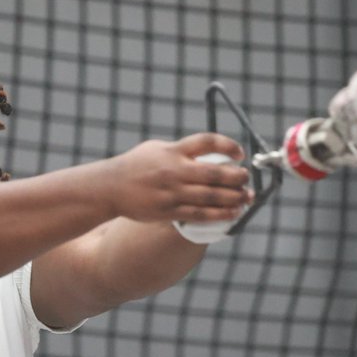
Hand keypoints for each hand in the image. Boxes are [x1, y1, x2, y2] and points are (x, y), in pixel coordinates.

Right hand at [106, 133, 251, 223]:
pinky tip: (233, 213)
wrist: (110, 187)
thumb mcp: (157, 149)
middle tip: (246, 178)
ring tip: (246, 198)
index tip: (240, 153)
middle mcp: (174, 170)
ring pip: (210, 196)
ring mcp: (172, 192)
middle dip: (236, 177)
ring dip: (233, 198)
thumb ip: (182, 150)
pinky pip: (200, 214)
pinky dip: (219, 214)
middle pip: (214, 173)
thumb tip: (210, 153)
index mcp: (173, 150)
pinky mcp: (169, 211)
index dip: (228, 146)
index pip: (207, 142)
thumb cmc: (136, 166)